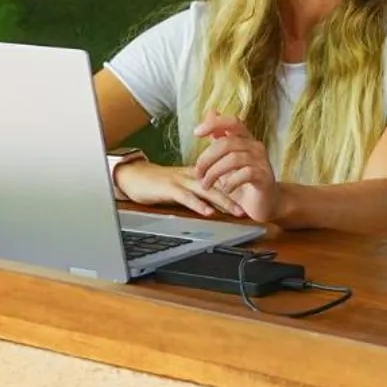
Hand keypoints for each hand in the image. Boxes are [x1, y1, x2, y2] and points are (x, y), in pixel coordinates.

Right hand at [113, 159, 242, 217]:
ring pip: (207, 190)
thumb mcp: (182, 185)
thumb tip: (215, 202)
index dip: (238, 189)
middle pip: (220, 185)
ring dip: (224, 202)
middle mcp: (193, 176)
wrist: (134, 176)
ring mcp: (181, 181)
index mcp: (198, 174)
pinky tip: (208, 212)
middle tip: (251, 208)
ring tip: (237, 212)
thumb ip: (198, 191)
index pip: (222, 180)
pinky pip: (186, 196)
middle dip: (237, 197)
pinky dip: (198, 205)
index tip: (253, 199)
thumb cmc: (158, 183)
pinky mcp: (169, 188)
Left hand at [193, 115, 284, 221]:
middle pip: (227, 143)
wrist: (264, 204)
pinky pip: (245, 174)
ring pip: (233, 158)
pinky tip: (225, 190)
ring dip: (214, 173)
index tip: (196, 133)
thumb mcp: (226, 159)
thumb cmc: (242, 182)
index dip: (214, 123)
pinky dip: (230, 183)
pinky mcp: (265, 177)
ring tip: (206, 185)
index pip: (232, 122)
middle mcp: (255, 146)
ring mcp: (262, 161)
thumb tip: (211, 112)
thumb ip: (219, 138)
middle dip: (206, 158)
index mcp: (246, 139)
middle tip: (198, 174)